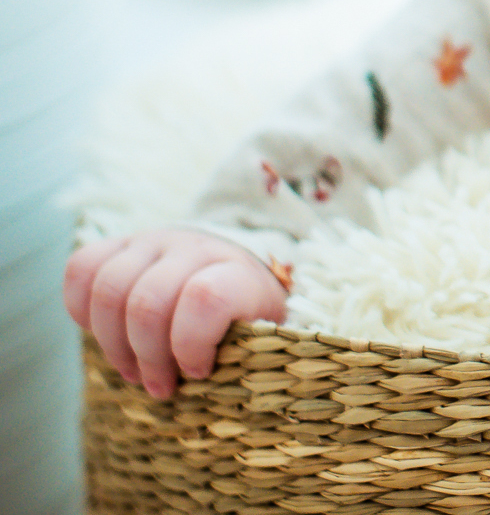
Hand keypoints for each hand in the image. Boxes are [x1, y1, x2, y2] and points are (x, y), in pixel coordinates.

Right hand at [63, 228, 288, 398]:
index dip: (191, 344)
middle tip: (160, 385)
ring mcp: (154, 242)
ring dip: (113, 342)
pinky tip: (105, 333)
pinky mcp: (119, 244)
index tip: (199, 371)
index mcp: (237, 273)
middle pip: (147, 302)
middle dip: (147, 357)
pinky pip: (81, 268)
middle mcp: (195, 250)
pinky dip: (81, 309)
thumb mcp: (261, 338)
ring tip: (133, 369)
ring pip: (109, 288)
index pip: (205, 299)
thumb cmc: (243, 318)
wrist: (232, 271)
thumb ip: (245, 358)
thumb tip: (215, 395)